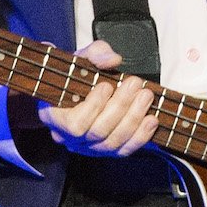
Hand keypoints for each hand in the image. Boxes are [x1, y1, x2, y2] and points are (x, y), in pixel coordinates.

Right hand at [38, 39, 158, 157]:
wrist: (81, 90)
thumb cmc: (77, 75)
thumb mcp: (81, 58)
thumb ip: (95, 54)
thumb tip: (112, 60)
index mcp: (55, 116)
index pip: (74, 124)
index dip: (93, 107)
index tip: (107, 85)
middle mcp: (69, 138)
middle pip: (98, 132)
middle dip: (120, 106)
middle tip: (135, 84)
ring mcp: (89, 147)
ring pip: (112, 143)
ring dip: (133, 118)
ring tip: (146, 96)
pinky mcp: (107, 151)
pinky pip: (124, 150)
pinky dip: (141, 136)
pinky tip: (151, 119)